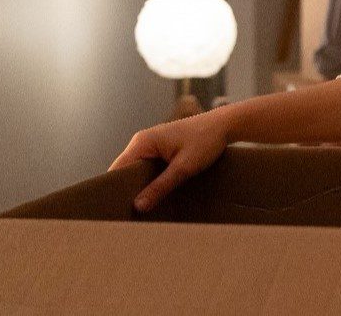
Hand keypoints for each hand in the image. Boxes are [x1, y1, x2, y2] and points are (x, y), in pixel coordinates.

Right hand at [109, 111, 229, 212]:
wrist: (225, 125)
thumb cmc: (206, 140)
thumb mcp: (184, 167)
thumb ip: (161, 186)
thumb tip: (138, 206)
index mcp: (142, 142)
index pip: (117, 169)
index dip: (115, 190)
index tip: (116, 211)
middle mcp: (142, 142)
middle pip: (125, 171)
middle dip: (128, 191)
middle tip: (130, 215)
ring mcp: (152, 145)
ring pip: (138, 171)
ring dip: (141, 187)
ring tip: (142, 209)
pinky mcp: (161, 149)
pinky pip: (149, 168)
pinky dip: (150, 181)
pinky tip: (156, 196)